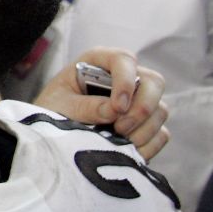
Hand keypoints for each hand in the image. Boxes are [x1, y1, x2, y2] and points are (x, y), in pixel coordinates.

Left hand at [33, 47, 170, 160]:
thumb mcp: (59, 106)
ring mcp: (137, 101)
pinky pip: (161, 133)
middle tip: (120, 129)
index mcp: (99, 62)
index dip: (126, 81)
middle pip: (154, 82)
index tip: (118, 108)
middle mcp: (123, 77)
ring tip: (117, 143)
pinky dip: (148, 145)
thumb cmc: (51, 110)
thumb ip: (85, 107)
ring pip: (160, 109)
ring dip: (143, 130)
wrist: (51, 134)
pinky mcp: (144, 125)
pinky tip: (126, 152)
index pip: (124, 60)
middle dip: (141, 108)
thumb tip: (114, 111)